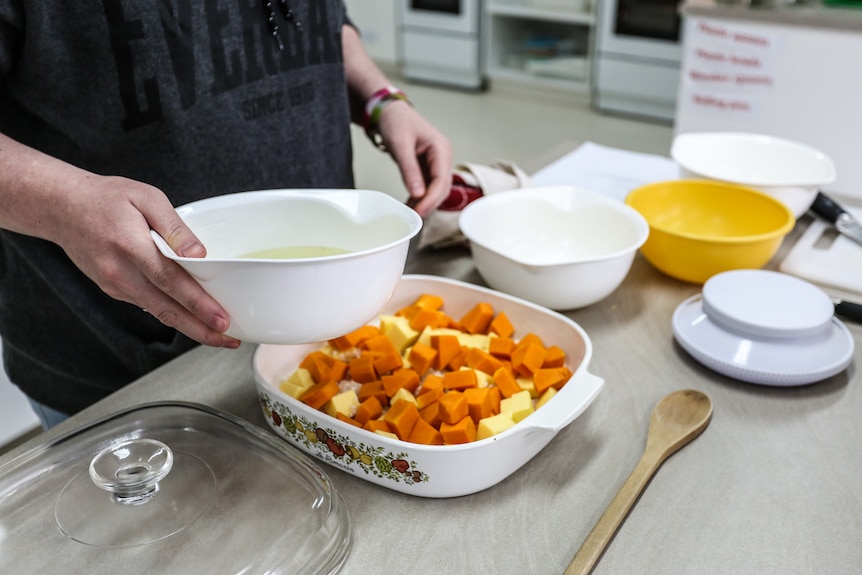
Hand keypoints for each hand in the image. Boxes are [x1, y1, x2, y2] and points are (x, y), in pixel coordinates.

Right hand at [49, 174, 240, 347]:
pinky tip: (193, 318)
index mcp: (131, 246)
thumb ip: (175, 227)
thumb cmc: (106, 198)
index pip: (171, 282)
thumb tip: (199, 254)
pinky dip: (171, 314)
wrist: (62, 207)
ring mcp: (114, 285)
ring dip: (189, 327)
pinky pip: (147, 305)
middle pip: (166, 309)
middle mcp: (120, 272)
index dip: (198, 305)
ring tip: (219, 335)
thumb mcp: (146, 197)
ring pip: (158, 312)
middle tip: (230, 340)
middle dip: (201, 330)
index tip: (222, 320)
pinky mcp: (113, 290)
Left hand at [377, 101, 452, 216]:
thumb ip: (409, 169)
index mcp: (441, 149)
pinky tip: (409, 205)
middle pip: (442, 188)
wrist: (388, 111)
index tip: (419, 212)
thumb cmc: (396, 120)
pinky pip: (426, 186)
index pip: (442, 180)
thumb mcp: (400, 144)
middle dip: (429, 204)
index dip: (431, 199)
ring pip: (435, 190)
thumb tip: (418, 193)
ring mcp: (435, 163)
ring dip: (424, 202)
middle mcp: (442, 157)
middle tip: (413, 217)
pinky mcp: (426, 167)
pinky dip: (419, 197)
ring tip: (409, 214)